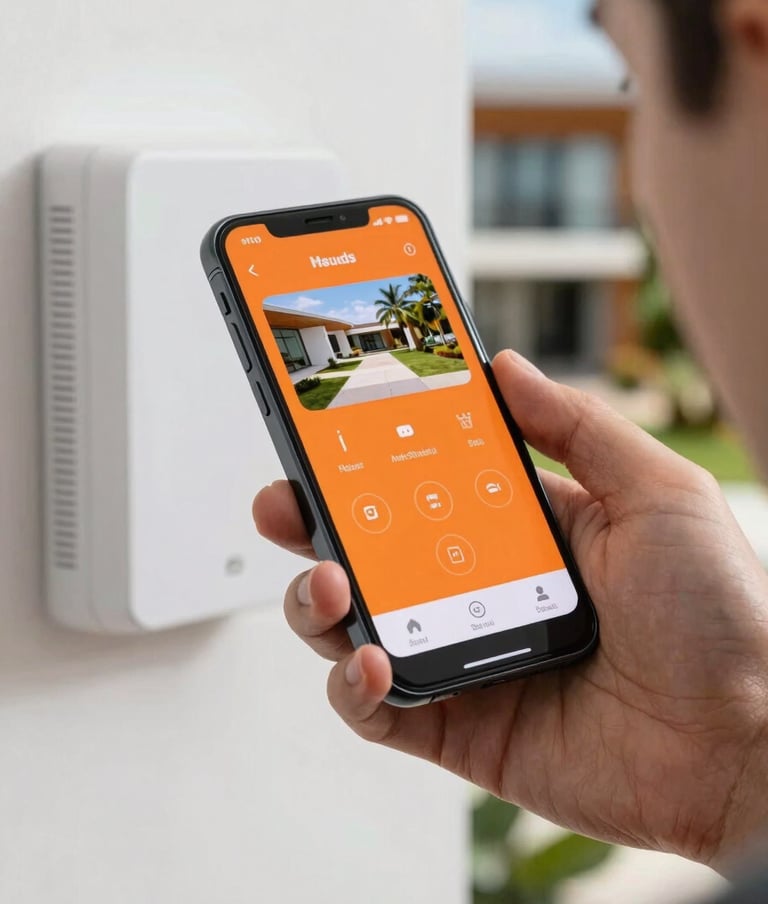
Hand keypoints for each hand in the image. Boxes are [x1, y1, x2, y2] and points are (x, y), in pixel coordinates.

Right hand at [253, 350, 767, 869]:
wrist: (748, 745)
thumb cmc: (722, 617)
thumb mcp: (657, 492)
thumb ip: (576, 426)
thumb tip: (504, 368)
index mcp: (524, 529)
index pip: (426, 481)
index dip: (372, 455)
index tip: (327, 423)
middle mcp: (483, 589)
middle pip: (375, 550)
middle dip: (315, 522)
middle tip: (286, 497)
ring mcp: (464, 655)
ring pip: (357, 624)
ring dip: (317, 601)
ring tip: (326, 580)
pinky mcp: (457, 726)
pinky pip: (378, 707)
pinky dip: (354, 684)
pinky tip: (369, 659)